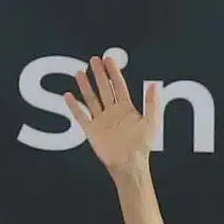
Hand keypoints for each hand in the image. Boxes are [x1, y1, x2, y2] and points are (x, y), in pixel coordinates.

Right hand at [62, 53, 160, 187]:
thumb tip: (155, 84)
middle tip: (93, 60)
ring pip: (91, 99)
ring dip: (85, 86)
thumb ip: (152, 103)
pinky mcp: (92, 131)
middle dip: (99, 74)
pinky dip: (74, 106)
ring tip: (79, 73)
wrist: (129, 164)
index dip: (113, 72)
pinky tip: (68, 95)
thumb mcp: (151, 122)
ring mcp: (101, 120)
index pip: (118, 86)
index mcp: (126, 108)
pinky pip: (81, 116)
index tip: (108, 59)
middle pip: (104, 89)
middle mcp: (112, 112)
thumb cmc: (142, 145)